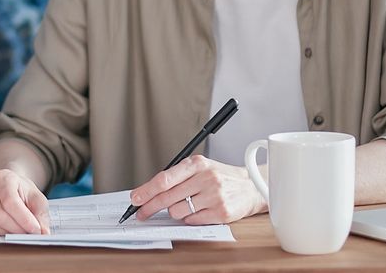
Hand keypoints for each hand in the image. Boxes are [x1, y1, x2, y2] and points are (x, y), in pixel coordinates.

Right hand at [0, 168, 51, 234]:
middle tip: (29, 235)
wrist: (7, 185)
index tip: (36, 230)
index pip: (11, 201)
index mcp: (3, 177)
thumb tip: (43, 232)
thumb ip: (41, 214)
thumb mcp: (36, 198)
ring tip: (19, 232)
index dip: (24, 219)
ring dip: (7, 233)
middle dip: (17, 229)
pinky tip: (7, 230)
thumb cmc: (22, 192)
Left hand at [127, 154, 266, 223]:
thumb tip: (149, 191)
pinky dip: (190, 218)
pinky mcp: (221, 212)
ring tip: (187, 204)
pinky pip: (192, 220)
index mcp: (197, 163)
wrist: (250, 187)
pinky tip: (199, 210)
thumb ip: (177, 176)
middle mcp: (206, 178)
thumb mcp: (199, 168)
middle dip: (150, 207)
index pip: (165, 179)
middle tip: (142, 212)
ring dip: (176, 211)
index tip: (135, 198)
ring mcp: (214, 196)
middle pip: (167, 197)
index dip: (146, 190)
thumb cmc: (220, 177)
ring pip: (177, 211)